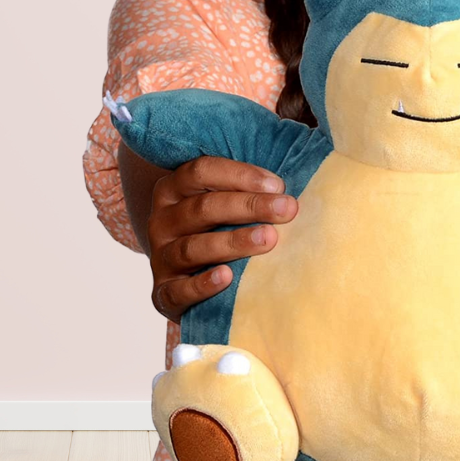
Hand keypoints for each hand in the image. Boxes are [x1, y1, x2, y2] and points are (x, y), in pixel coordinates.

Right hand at [147, 156, 297, 323]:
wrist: (188, 277)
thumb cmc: (220, 228)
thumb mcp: (226, 201)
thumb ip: (250, 185)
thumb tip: (299, 167)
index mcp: (173, 189)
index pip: (201, 171)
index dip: (241, 175)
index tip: (278, 185)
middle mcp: (162, 221)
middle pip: (203, 208)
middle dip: (249, 206)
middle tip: (287, 209)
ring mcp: (160, 258)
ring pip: (193, 247)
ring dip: (233, 242)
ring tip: (268, 239)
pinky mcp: (164, 293)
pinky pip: (179, 290)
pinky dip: (202, 285)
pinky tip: (227, 277)